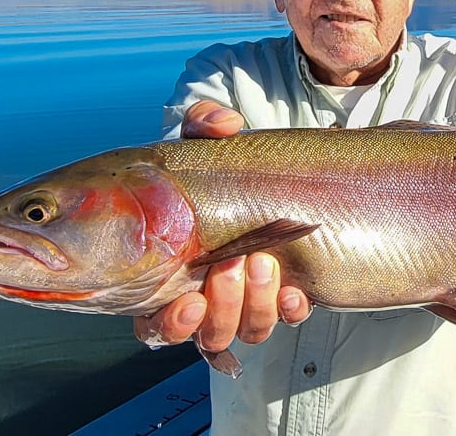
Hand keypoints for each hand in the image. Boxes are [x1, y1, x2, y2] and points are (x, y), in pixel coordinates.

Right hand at [133, 101, 311, 350]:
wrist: (265, 169)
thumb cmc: (215, 164)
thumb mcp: (204, 142)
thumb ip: (204, 125)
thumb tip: (225, 124)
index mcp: (170, 276)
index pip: (159, 324)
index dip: (174, 323)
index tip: (190, 301)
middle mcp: (207, 297)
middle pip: (209, 330)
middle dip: (223, 306)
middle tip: (231, 264)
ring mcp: (247, 298)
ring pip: (247, 329)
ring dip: (255, 305)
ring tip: (263, 263)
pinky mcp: (283, 290)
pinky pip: (286, 316)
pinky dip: (290, 309)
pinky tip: (296, 292)